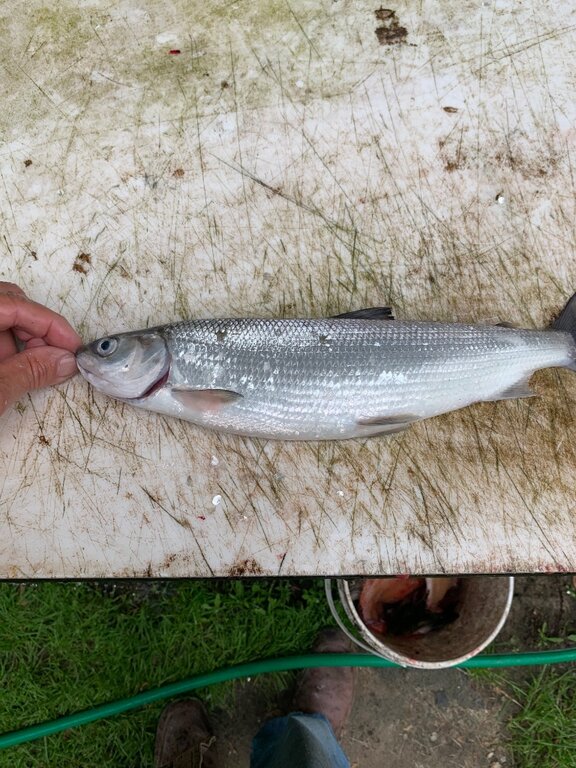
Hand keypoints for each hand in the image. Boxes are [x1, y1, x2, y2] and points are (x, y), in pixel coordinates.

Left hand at [0, 283, 81, 415]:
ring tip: (31, 370)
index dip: (52, 326)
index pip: (18, 305)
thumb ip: (29, 371)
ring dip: (20, 341)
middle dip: (37, 330)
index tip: (73, 349)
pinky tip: (9, 370)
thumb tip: (62, 360)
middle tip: (56, 359)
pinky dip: (3, 348)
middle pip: (9, 303)